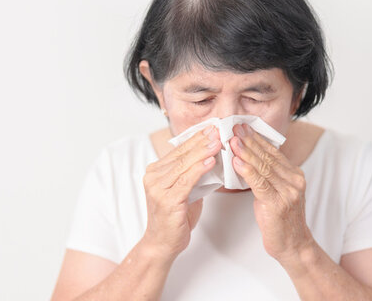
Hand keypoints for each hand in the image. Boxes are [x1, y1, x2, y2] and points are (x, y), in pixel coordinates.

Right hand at [141, 124, 220, 259]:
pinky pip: (186, 181)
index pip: (178, 150)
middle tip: (217, 130)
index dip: (195, 139)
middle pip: (181, 155)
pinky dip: (199, 170)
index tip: (210, 129)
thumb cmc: (174, 218)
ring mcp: (158, 188)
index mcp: (155, 172)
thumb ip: (191, 175)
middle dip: (201, 141)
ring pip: (184, 165)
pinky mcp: (167, 200)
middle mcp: (153, 177)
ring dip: (202, 152)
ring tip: (217, 142)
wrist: (162, 243)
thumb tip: (210, 159)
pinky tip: (210, 162)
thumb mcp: (183, 191)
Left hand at [229, 123, 315, 262]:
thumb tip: (246, 158)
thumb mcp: (276, 192)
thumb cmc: (280, 220)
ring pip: (263, 167)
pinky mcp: (278, 204)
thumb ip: (266, 175)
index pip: (272, 151)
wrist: (294, 245)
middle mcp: (294, 180)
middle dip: (249, 140)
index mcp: (294, 174)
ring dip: (246, 152)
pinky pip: (260, 184)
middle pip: (267, 156)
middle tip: (234, 127)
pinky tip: (236, 162)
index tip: (242, 126)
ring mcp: (288, 192)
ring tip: (232, 140)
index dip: (256, 138)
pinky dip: (247, 171)